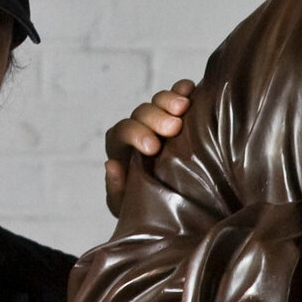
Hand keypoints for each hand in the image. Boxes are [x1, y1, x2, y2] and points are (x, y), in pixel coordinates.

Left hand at [102, 79, 193, 216]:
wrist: (176, 214)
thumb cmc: (148, 212)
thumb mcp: (129, 208)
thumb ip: (116, 191)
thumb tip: (111, 164)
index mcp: (121, 152)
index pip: (120, 134)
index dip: (134, 134)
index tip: (152, 147)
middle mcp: (139, 132)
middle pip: (140, 114)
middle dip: (155, 117)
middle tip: (173, 127)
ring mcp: (160, 123)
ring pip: (157, 102)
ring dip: (168, 100)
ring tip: (184, 107)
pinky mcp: (180, 118)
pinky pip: (177, 97)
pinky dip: (182, 90)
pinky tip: (190, 88)